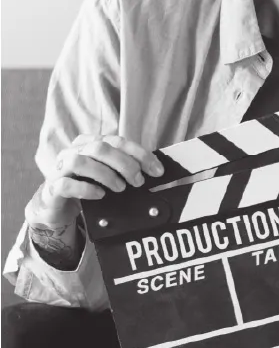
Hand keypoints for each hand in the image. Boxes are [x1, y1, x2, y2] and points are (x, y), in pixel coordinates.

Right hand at [26, 134, 164, 225]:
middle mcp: (73, 151)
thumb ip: (126, 167)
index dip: (140, 154)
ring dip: (106, 175)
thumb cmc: (87, 186)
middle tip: (138, 182)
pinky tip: (100, 194)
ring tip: (120, 188)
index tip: (157, 171)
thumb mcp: (108, 173)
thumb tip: (155, 170)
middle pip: (100, 148)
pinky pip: (66, 184)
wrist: (57, 206)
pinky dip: (86, 189)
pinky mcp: (52, 188)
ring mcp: (60, 168)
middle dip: (125, 164)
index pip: (118, 141)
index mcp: (89, 144)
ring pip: (81, 162)